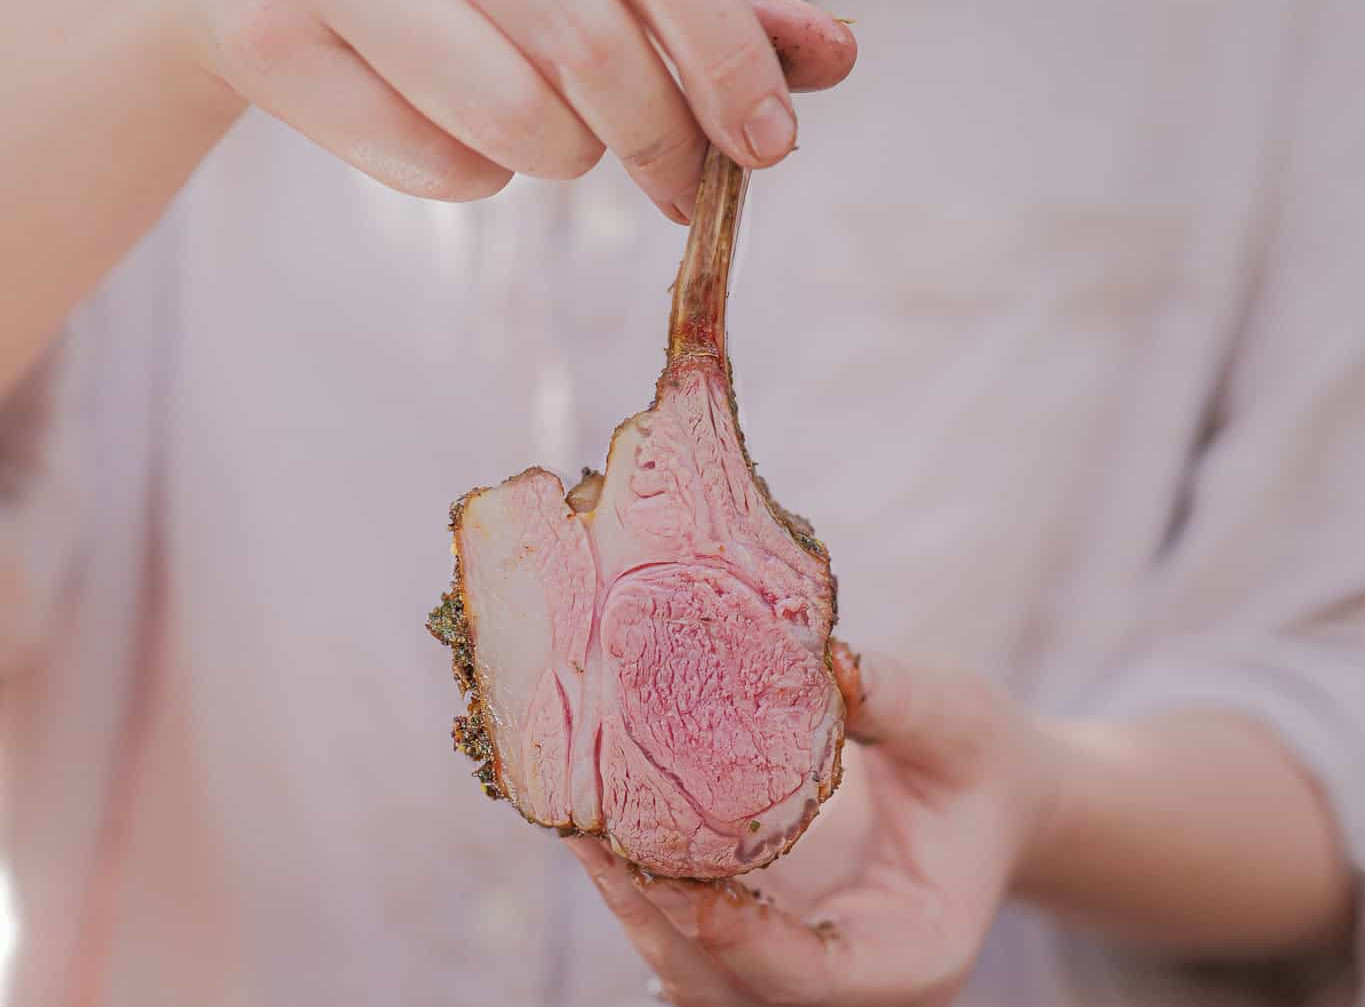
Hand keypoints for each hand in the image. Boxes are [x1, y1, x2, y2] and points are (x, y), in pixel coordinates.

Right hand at [167, 0, 856, 218]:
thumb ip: (702, 3)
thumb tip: (830, 57)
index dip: (729, 54)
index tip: (768, 139)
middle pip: (588, 50)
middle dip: (661, 138)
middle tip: (683, 180)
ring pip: (519, 127)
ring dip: (566, 155)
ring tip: (549, 122)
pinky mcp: (270, 47)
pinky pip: (441, 172)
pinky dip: (481, 177)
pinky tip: (462, 124)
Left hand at [569, 651, 1060, 1006]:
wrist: (990, 802)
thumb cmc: (980, 762)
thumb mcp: (956, 718)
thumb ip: (891, 698)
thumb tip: (818, 660)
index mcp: (919, 958)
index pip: (809, 975)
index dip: (728, 932)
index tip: (659, 863)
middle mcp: (860, 998)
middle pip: (733, 990)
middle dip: (652, 916)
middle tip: (587, 831)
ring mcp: (811, 991)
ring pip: (700, 983)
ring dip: (636, 913)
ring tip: (581, 832)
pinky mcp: (773, 961)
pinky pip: (696, 956)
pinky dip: (650, 908)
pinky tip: (605, 847)